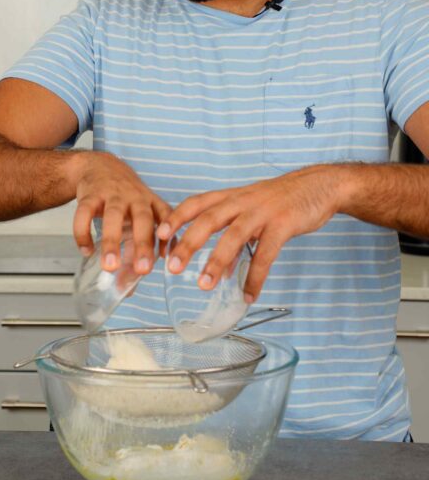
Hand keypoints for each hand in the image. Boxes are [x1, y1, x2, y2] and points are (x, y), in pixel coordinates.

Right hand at [72, 151, 171, 274]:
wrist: (99, 166)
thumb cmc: (124, 198)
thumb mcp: (136, 216)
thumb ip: (135, 249)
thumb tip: (130, 289)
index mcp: (152, 203)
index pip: (166, 219)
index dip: (169, 237)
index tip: (168, 259)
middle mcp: (135, 197)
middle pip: (143, 218)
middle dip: (143, 244)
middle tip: (144, 270)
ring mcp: (113, 195)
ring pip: (114, 216)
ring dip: (112, 241)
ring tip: (110, 266)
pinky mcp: (90, 194)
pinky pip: (84, 213)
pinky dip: (83, 233)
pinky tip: (85, 250)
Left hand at [156, 165, 344, 301]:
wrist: (319, 185)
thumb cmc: (281, 200)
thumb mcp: (252, 212)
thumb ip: (233, 238)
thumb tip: (220, 271)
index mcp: (231, 196)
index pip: (196, 203)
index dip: (177, 217)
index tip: (160, 235)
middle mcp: (242, 201)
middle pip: (208, 220)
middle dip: (188, 243)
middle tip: (172, 267)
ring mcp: (262, 212)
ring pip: (233, 236)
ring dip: (217, 262)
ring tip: (204, 285)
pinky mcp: (282, 224)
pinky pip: (266, 254)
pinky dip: (255, 276)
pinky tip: (248, 294)